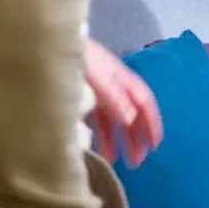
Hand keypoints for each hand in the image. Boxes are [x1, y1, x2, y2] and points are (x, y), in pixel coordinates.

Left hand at [84, 39, 161, 167]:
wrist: (53, 44)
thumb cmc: (82, 60)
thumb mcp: (100, 79)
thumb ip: (115, 99)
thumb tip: (131, 121)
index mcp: (124, 81)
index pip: (145, 104)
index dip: (152, 124)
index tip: (155, 146)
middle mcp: (116, 87)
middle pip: (132, 115)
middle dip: (136, 139)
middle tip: (137, 163)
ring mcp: (101, 92)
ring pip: (115, 121)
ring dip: (119, 141)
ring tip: (118, 163)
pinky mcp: (86, 96)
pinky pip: (99, 121)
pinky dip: (102, 136)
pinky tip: (100, 151)